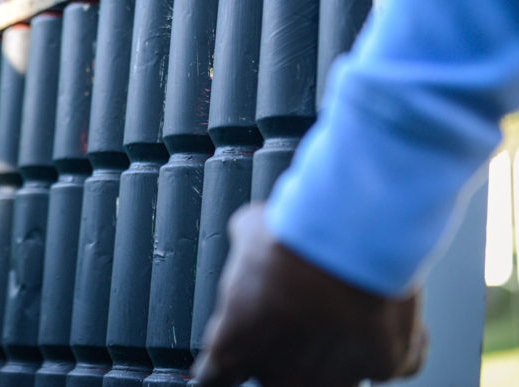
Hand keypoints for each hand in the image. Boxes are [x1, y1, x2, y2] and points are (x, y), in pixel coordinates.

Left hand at [192, 203, 426, 386]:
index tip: (235, 339)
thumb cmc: (294, 236)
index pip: (217, 374)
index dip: (229, 352)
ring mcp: (338, 376)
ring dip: (331, 355)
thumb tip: (256, 241)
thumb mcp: (247, 232)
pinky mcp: (386, 365)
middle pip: (278, 379)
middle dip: (283, 353)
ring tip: (337, 314)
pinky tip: (380, 320)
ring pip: (330, 380)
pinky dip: (385, 345)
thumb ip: (248, 255)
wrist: (355, 234)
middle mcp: (284, 374)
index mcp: (237, 348)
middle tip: (292, 316)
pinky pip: (384, 366)